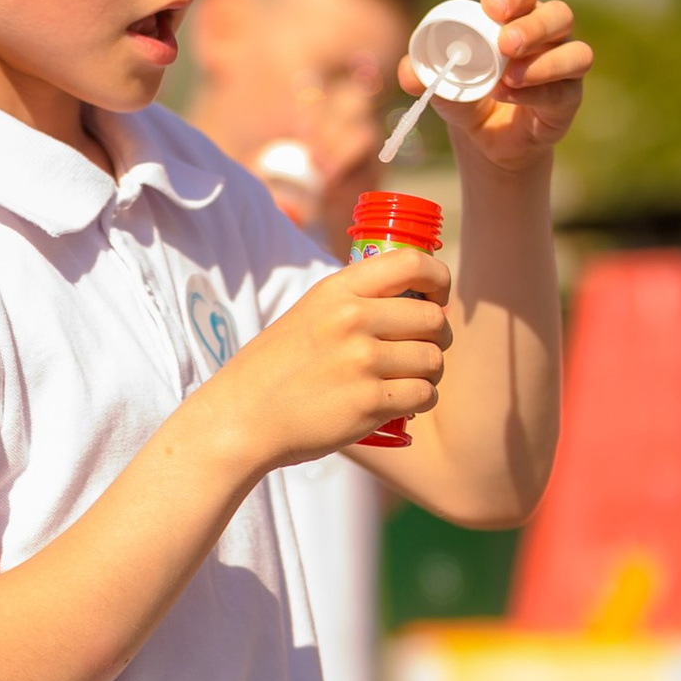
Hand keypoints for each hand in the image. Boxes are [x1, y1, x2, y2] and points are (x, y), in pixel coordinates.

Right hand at [220, 247, 450, 468]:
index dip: (438, 280)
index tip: (435, 298)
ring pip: (434, 360)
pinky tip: (402, 403)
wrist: (242, 417)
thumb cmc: (275, 368)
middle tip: (421, 350)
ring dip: (430, 373)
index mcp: (337, 290)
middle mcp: (353, 319)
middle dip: (437, 337)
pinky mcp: (370, 403)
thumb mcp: (308, 313)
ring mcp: (362, 361)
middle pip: (433, 318)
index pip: (413, 262)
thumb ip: (353, 302)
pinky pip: (425, 395)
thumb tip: (414, 299)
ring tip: (408, 379)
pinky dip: (421, 400)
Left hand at [412, 0, 591, 173]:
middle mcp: (548, 35)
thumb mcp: (441, 83)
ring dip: (544, 62)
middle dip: (533, 26)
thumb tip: (408, 70)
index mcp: (518, 16)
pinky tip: (509, 94)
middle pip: (559, 14)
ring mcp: (564, 66)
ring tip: (508, 75)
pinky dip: (537, 92)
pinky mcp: (569, 99)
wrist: (487, 139)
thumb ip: (422, 73)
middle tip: (505, 43)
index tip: (491, 6)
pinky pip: (565, 91)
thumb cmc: (468, 95)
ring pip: (576, 52)